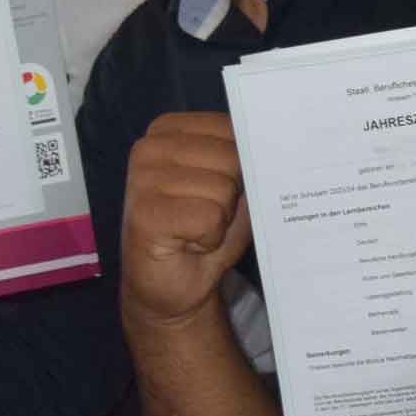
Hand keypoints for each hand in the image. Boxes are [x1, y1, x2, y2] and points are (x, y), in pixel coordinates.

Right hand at [120, 111, 252, 331]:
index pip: (233, 129)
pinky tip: (190, 245)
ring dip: (221, 220)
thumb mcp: (234, 187)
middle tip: (207, 217)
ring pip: (223, 189)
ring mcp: (142, 179)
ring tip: (197, 231)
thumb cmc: (204, 232)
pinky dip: (210, 238)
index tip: (218, 191)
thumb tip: (273, 148)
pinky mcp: (145, 214)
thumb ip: (245, 159)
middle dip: (232, 195)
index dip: (242, 167)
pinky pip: (209, 218)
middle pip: (231, 157)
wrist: (174, 286)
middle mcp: (149, 147)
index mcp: (169, 130)